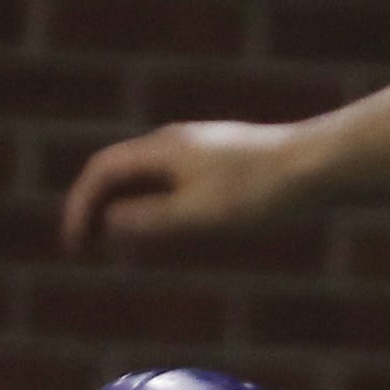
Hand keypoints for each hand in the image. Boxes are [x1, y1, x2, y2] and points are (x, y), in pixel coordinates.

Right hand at [60, 120, 304, 255]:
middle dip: (93, 207)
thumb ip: (149, 219)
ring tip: (112, 242)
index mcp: (161, 150)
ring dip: (120, 206)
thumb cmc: (258, 192)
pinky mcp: (218, 159)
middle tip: (82, 247)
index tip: (74, 247)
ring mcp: (196, 148)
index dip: (80, 208)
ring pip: (143, 175)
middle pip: (117, 170)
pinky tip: (160, 227)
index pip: (101, 172)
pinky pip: (168, 179)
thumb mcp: (197, 215)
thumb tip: (110, 221)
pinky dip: (148, 203)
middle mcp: (173, 142)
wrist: (315, 165)